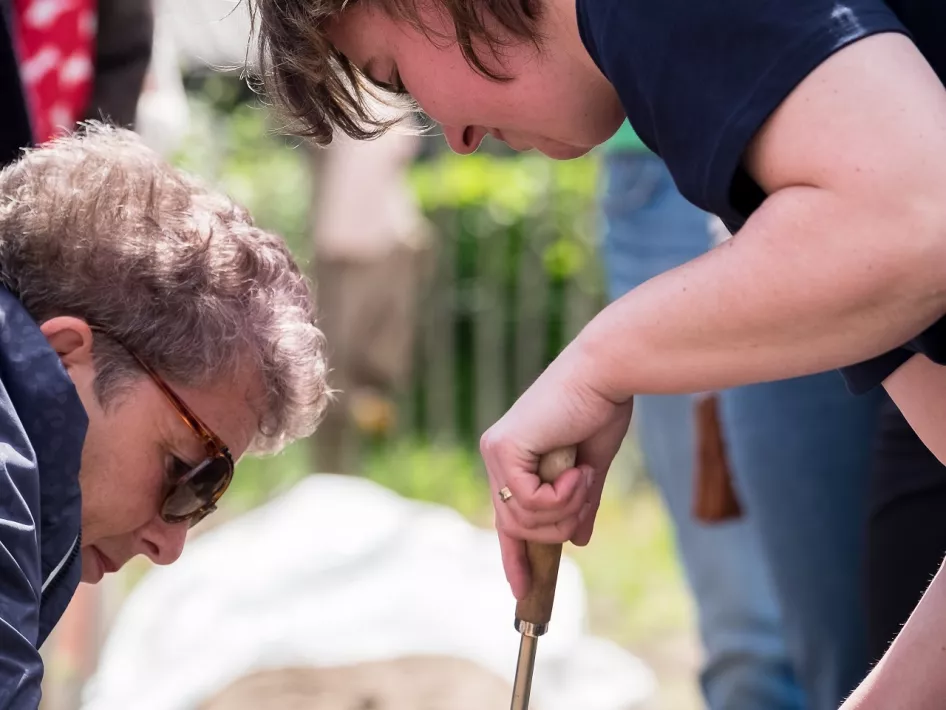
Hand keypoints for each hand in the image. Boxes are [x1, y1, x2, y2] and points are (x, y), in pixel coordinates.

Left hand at [480, 338, 632, 598]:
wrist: (606, 375)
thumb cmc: (601, 410)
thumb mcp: (589, 469)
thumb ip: (579, 503)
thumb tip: (578, 540)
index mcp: (513, 459)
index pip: (506, 517)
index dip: (513, 556)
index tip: (521, 588)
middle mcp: (496, 455)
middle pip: (517, 526)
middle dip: (557, 526)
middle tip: (584, 496)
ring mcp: (496, 452)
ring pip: (524, 520)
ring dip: (564, 510)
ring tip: (584, 478)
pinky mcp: (504, 448)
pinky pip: (529, 502)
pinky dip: (561, 495)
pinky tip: (576, 469)